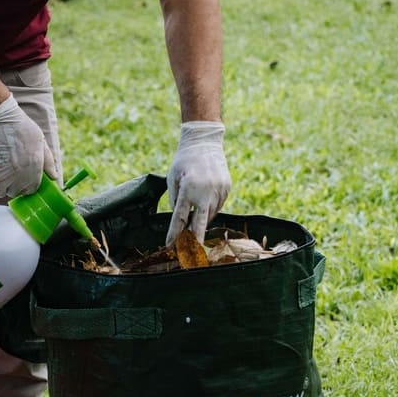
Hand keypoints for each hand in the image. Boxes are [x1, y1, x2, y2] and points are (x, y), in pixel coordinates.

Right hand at [0, 93, 60, 197]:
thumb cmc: (20, 125)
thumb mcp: (40, 141)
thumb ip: (48, 160)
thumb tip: (54, 177)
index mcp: (35, 168)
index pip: (30, 190)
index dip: (24, 186)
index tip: (18, 180)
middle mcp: (21, 174)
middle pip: (14, 192)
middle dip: (9, 186)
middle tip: (4, 175)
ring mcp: (4, 174)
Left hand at [166, 121, 230, 244]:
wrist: (204, 141)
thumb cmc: (183, 160)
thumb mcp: (172, 178)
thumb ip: (175, 200)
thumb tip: (180, 219)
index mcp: (188, 189)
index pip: (180, 218)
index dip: (174, 234)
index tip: (170, 246)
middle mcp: (205, 192)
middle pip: (200, 224)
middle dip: (195, 241)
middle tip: (192, 255)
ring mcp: (218, 191)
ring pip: (210, 216)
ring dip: (201, 221)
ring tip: (194, 222)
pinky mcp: (227, 188)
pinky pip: (218, 206)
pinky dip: (210, 209)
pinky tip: (204, 203)